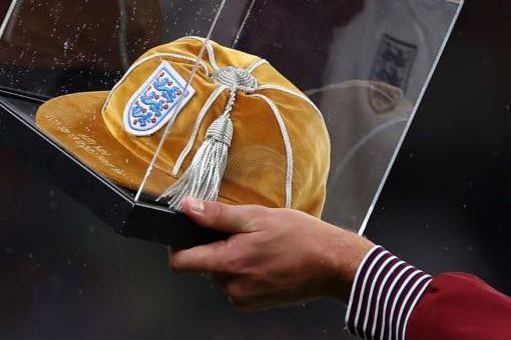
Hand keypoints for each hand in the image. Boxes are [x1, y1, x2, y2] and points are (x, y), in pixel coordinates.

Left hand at [168, 197, 373, 309]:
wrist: (332, 263)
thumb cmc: (301, 238)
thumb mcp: (256, 217)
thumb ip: (217, 215)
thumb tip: (188, 208)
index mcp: (229, 263)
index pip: (181, 262)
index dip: (178, 244)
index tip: (188, 232)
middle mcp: (232, 287)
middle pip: (203, 265)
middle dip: (216, 246)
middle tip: (243, 233)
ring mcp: (243, 298)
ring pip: (220, 273)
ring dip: (231, 257)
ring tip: (258, 245)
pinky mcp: (254, 303)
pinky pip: (236, 283)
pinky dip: (244, 269)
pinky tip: (264, 258)